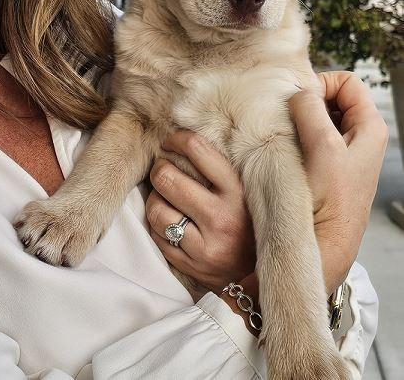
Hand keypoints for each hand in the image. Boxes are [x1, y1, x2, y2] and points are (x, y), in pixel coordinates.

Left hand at [146, 130, 255, 293]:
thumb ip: (222, 168)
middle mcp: (221, 218)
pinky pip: (157, 236)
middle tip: (163, 170)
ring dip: (155, 199)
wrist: (259, 279)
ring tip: (165, 198)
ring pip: (156, 209)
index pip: (197, 149)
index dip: (176, 139)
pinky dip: (158, 225)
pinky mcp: (190, 266)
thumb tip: (186, 137)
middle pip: (166, 178)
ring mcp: (204, 246)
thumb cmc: (249, 224)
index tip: (170, 141)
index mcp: (238, 193)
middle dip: (159, 169)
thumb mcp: (246, 193)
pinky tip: (170, 222)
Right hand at [289, 71, 387, 293]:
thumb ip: (310, 109)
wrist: (323, 242)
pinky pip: (310, 136)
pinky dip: (295, 136)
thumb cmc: (329, 200)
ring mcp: (344, 150)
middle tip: (288, 118)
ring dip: (298, 120)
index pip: (346, 81)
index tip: (300, 101)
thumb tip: (297, 92)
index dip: (321, 84)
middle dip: (307, 103)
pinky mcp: (328, 164)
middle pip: (331, 97)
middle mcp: (360, 136)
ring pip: (318, 116)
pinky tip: (286, 150)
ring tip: (286, 136)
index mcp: (370, 126)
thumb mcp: (323, 146)